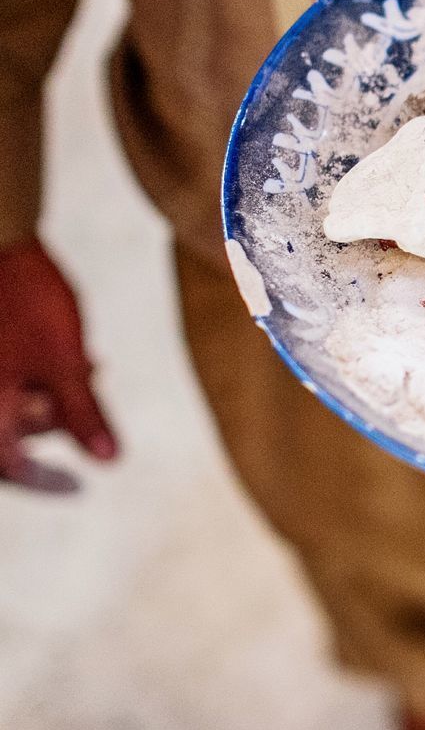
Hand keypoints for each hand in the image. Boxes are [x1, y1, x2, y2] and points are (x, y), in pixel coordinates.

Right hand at [0, 239, 116, 492]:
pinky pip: (10, 379)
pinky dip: (38, 376)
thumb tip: (109, 460)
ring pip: (11, 403)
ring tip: (86, 369)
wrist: (0, 242)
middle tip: (84, 402)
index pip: (8, 465)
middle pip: (8, 433)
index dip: (40, 480)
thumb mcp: (65, 363)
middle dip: (50, 423)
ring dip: (48, 398)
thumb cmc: (28, 303)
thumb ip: (84, 414)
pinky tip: (75, 358)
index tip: (74, 488)